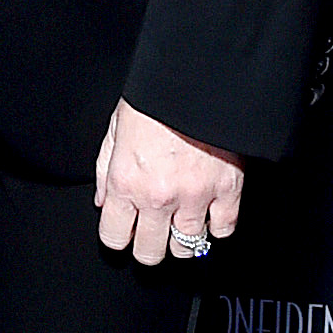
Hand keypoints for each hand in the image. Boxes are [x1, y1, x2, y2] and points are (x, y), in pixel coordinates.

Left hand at [94, 98, 244, 266]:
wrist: (196, 80)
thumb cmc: (154, 100)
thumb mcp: (116, 129)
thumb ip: (105, 170)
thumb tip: (104, 203)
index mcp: (126, 182)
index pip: (114, 237)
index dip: (118, 237)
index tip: (125, 233)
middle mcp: (158, 197)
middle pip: (150, 252)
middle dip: (148, 247)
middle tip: (153, 234)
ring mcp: (195, 197)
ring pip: (187, 248)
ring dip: (182, 241)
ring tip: (181, 225)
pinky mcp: (228, 191)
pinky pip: (223, 230)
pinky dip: (217, 227)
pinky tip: (210, 216)